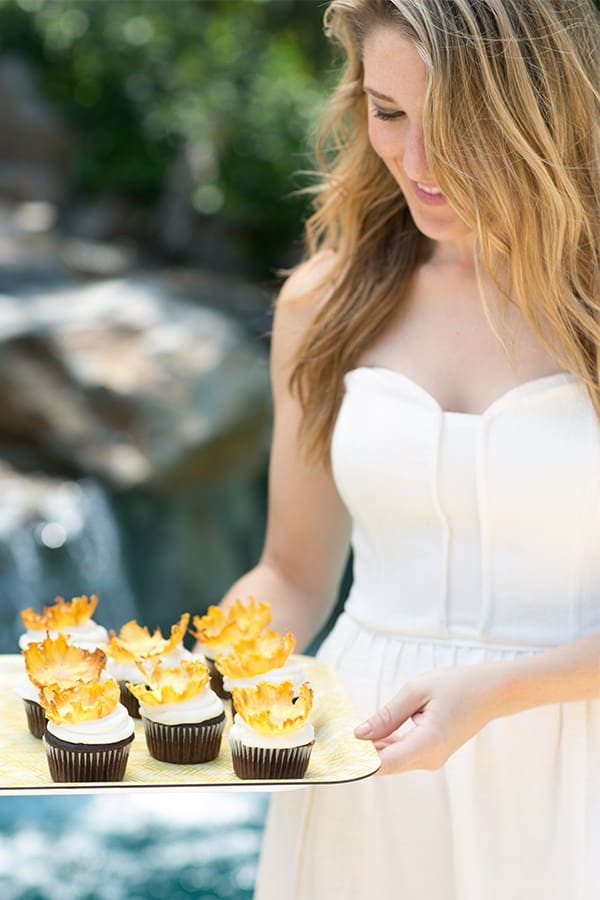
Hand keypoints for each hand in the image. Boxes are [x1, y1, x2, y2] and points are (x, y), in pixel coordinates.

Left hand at [354, 663, 504, 774]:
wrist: (491, 692)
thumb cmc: (457, 685)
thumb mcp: (417, 691)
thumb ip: (387, 715)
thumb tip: (359, 734)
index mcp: (426, 745)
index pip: (384, 764)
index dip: (359, 760)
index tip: (339, 748)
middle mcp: (429, 759)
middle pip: (385, 763)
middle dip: (362, 751)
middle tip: (338, 734)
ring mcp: (431, 759)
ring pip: (392, 759)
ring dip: (374, 746)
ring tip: (354, 728)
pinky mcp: (432, 753)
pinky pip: (402, 753)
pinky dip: (387, 743)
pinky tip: (376, 729)